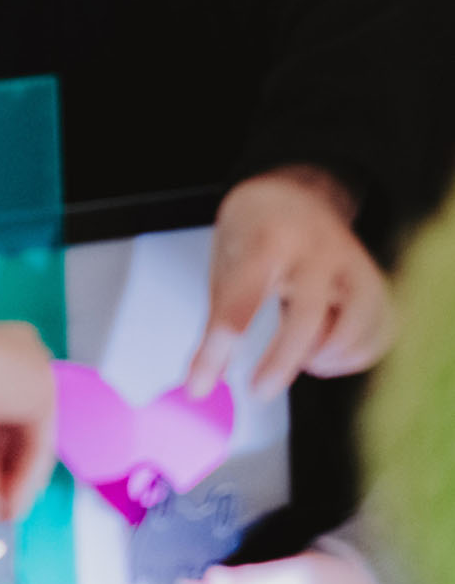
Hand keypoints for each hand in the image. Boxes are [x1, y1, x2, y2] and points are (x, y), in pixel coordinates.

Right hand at [0, 301, 54, 522]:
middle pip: (28, 428)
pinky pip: (39, 446)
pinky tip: (7, 505)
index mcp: (5, 351)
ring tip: (0, 515)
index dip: (3, 455)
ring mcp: (39, 370)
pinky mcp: (42, 390)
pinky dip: (24, 479)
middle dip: (12, 474)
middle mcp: (28, 355)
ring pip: (36, 441)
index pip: (14, 413)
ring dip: (18, 483)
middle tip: (0, 509)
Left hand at [189, 167, 391, 397]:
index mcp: (268, 239)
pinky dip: (355, 355)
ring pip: (355, 326)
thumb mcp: (225, 263)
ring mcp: (353, 265)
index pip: (241, 300)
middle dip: (281, 362)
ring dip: (327, 357)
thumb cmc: (258, 231)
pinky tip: (328, 353)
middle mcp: (317, 249)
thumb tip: (201, 383)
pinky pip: (381, 331)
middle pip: (306, 315)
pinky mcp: (378, 282)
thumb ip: (218, 322)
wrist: (297, 193)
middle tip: (258, 389)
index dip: (219, 349)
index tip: (201, 383)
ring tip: (303, 357)